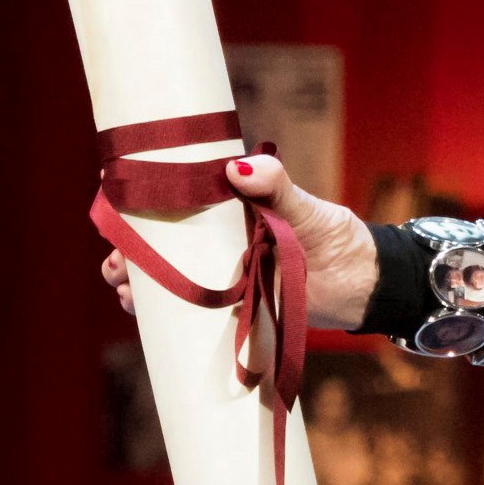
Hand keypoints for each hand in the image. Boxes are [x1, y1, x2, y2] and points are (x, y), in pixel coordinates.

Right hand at [98, 154, 380, 331]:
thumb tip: (236, 167)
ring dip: (141, 287)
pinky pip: (193, 315)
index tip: (116, 208)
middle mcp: (221, 245)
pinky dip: (167, 317)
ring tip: (127, 292)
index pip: (177, 207)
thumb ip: (275, 186)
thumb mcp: (305, 208)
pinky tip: (146, 318)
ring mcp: (225, 279)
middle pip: (162, 248)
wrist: (366, 285)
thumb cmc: (336, 237)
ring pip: (170, 282)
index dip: (142, 211)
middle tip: (117, 264)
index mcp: (231, 213)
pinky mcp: (235, 311)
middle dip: (131, 255)